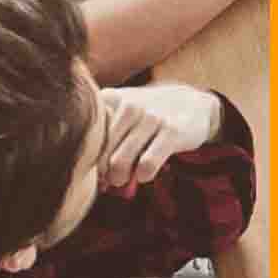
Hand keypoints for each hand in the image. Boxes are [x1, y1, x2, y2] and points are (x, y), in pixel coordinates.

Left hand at [84, 82, 219, 193]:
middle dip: (103, 173)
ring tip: (125, 179)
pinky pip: (146, 165)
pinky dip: (143, 176)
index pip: (86, 137)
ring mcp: (151, 117)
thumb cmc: (146, 115)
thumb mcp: (121, 111)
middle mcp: (129, 105)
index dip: (88, 159)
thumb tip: (87, 175)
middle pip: (100, 153)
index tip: (97, 168)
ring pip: (120, 161)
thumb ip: (101, 134)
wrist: (191, 103)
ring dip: (120, 178)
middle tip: (112, 178)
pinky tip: (144, 174)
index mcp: (110, 98)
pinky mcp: (172, 132)